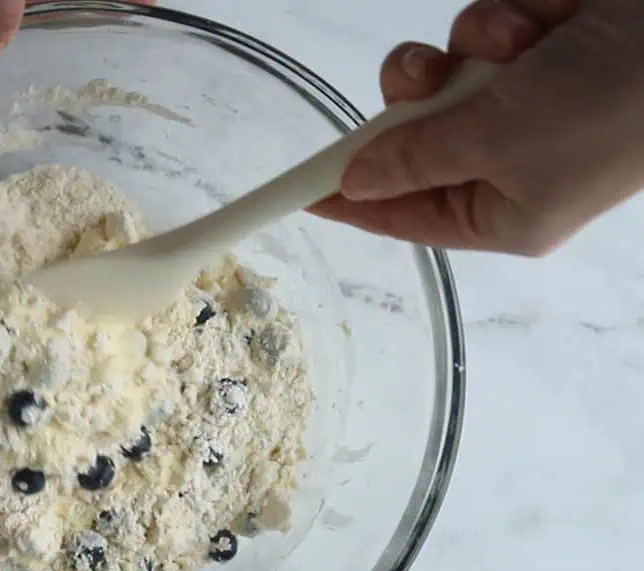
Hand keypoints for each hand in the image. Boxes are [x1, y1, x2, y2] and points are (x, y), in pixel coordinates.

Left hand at [310, 0, 643, 254]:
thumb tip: (355, 182)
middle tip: (428, 86)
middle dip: (413, 104)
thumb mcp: (496, 142)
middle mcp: (506, 162)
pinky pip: (476, 33)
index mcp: (501, 212)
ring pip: (438, 76)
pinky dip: (503, 20)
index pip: (403, 215)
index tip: (297, 194)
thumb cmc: (608, 106)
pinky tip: (548, 20)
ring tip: (514, 48)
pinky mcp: (533, 48)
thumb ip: (416, 158)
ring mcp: (520, 101)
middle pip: (411, 138)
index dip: (350, 203)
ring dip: (466, 53)